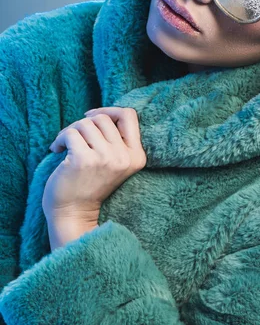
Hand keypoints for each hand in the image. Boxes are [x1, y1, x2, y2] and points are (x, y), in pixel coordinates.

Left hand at [42, 107, 146, 225]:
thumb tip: (98, 113)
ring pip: (85, 123)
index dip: (109, 111)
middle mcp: (124, 157)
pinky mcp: (84, 160)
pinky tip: (56, 151)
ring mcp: (106, 158)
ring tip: (65, 146)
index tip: (91, 118)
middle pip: (103, 118)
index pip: (129, 115)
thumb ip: (114, 139)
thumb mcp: (114, 162)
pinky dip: (59, 139)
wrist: (73, 214)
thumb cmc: (89, 185)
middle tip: (74, 139)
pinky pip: (70, 133)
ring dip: (70, 131)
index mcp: (136, 156)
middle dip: (84, 124)